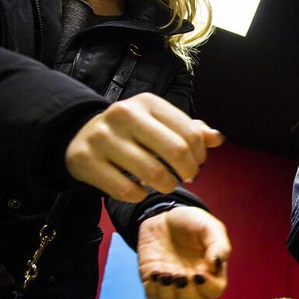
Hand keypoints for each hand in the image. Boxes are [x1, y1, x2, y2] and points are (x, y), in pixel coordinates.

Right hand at [66, 93, 224, 201]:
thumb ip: (190, 131)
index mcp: (147, 102)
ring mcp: (103, 137)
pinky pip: (126, 190)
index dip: (200, 156)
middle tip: (187, 177)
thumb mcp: (159, 123)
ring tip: (166, 184)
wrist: (80, 136)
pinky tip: (141, 190)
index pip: (191, 133)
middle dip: (189, 171)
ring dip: (167, 185)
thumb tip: (218, 139)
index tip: (197, 164)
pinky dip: (139, 195)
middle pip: (176, 151)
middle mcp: (124, 115)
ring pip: (153, 173)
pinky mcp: (87, 161)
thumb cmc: (131, 132)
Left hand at [137, 206, 230, 298]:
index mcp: (211, 271)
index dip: (209, 287)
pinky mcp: (154, 281)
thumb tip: (217, 262)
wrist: (163, 216)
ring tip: (164, 274)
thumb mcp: (209, 226)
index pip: (215, 291)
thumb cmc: (190, 222)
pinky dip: (153, 290)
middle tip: (180, 275)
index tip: (199, 273)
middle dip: (188, 294)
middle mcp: (193, 282)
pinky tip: (155, 272)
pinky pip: (153, 298)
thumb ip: (219, 244)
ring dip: (169, 294)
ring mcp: (173, 284)